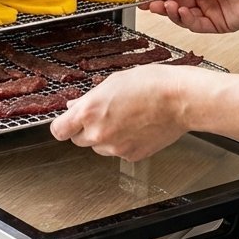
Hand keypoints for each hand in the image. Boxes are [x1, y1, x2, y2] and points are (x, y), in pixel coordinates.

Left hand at [50, 64, 194, 160]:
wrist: (179, 99)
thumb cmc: (150, 84)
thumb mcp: (112, 83)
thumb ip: (89, 99)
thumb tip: (75, 106)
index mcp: (89, 112)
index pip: (59, 130)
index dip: (62, 125)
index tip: (66, 122)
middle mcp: (99, 133)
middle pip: (78, 140)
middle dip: (85, 129)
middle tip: (101, 114)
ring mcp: (115, 148)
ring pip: (99, 147)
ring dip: (104, 137)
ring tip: (123, 118)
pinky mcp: (132, 156)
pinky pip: (118, 152)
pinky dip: (122, 143)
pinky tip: (135, 127)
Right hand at [140, 0, 238, 33]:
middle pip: (175, 5)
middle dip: (162, 5)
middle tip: (151, 6)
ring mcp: (209, 12)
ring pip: (183, 17)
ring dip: (172, 13)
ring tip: (168, 6)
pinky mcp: (218, 25)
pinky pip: (196, 26)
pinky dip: (186, 20)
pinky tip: (182, 12)